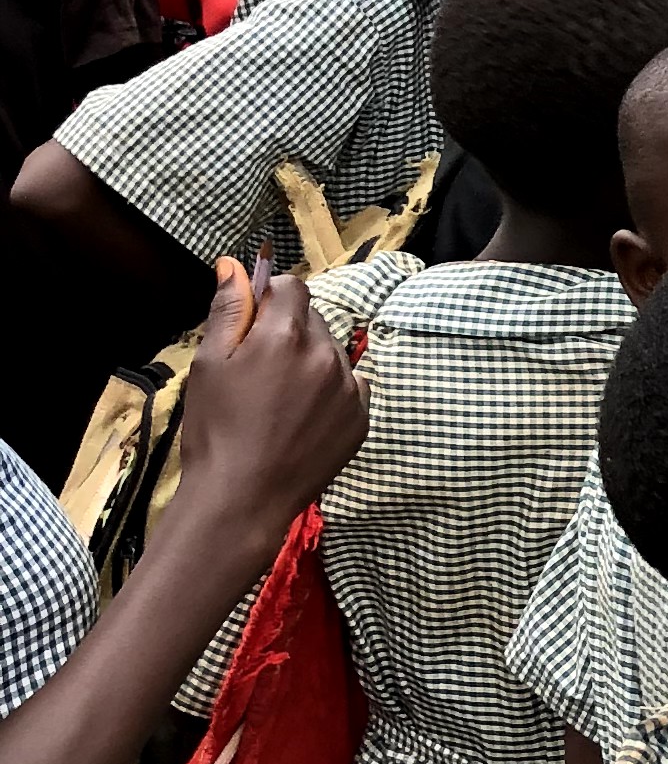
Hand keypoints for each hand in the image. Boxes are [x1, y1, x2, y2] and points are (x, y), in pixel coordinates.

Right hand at [173, 258, 366, 570]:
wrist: (243, 498)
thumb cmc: (215, 429)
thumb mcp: (209, 364)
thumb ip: (229, 309)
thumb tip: (236, 265)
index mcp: (287, 335)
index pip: (292, 287)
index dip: (269, 300)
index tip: (252, 326)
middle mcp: (327, 355)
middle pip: (313, 319)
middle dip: (288, 331)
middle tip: (260, 370)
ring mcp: (350, 389)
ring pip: (332, 353)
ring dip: (311, 362)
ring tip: (279, 400)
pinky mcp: (361, 419)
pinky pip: (349, 387)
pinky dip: (330, 393)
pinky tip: (301, 418)